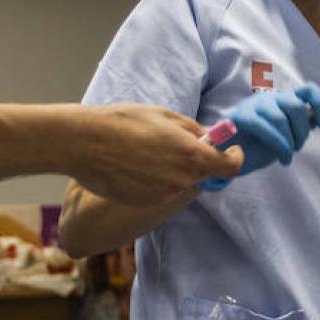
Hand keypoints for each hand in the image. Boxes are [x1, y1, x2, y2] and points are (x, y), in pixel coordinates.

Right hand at [74, 104, 240, 207]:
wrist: (85, 143)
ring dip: (176, 171)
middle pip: (204, 176)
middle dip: (200, 161)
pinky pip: (161, 192)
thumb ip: (194, 129)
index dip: (234, 158)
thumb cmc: (124, 122)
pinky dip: (157, 181)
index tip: (232, 150)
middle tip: (181, 144)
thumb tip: (212, 136)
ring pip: (181, 184)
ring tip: (150, 151)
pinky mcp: (145, 203)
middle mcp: (181, 180)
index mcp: (191, 155)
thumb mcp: (165, 116)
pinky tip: (137, 165)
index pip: (230, 168)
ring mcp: (163, 194)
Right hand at [201, 85, 319, 190]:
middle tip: (298, 147)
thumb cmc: (258, 144)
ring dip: (289, 141)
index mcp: (284, 100)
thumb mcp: (289, 134)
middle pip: (296, 106)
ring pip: (280, 118)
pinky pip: (264, 127)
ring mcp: (254, 105)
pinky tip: (281, 159)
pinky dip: (277, 144)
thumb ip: (307, 123)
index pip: (308, 90)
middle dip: (302, 130)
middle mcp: (270, 98)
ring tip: (287, 156)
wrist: (227, 155)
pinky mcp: (241, 116)